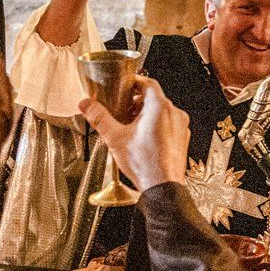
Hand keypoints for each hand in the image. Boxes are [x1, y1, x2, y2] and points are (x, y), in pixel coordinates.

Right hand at [81, 75, 186, 189]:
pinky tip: (143, 139)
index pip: (147, 83)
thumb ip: (99, 118)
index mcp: (160, 107)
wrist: (162, 187)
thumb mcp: (115, 138)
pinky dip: (156, 126)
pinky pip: (169, 125)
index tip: (124, 86)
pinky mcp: (182, 139)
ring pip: (162, 112)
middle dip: (136, 102)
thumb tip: (87, 104)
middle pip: (154, 98)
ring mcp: (181, 127)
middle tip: (122, 110)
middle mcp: (174, 114)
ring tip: (130, 126)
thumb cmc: (145, 164)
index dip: (133, 83)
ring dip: (146, 115)